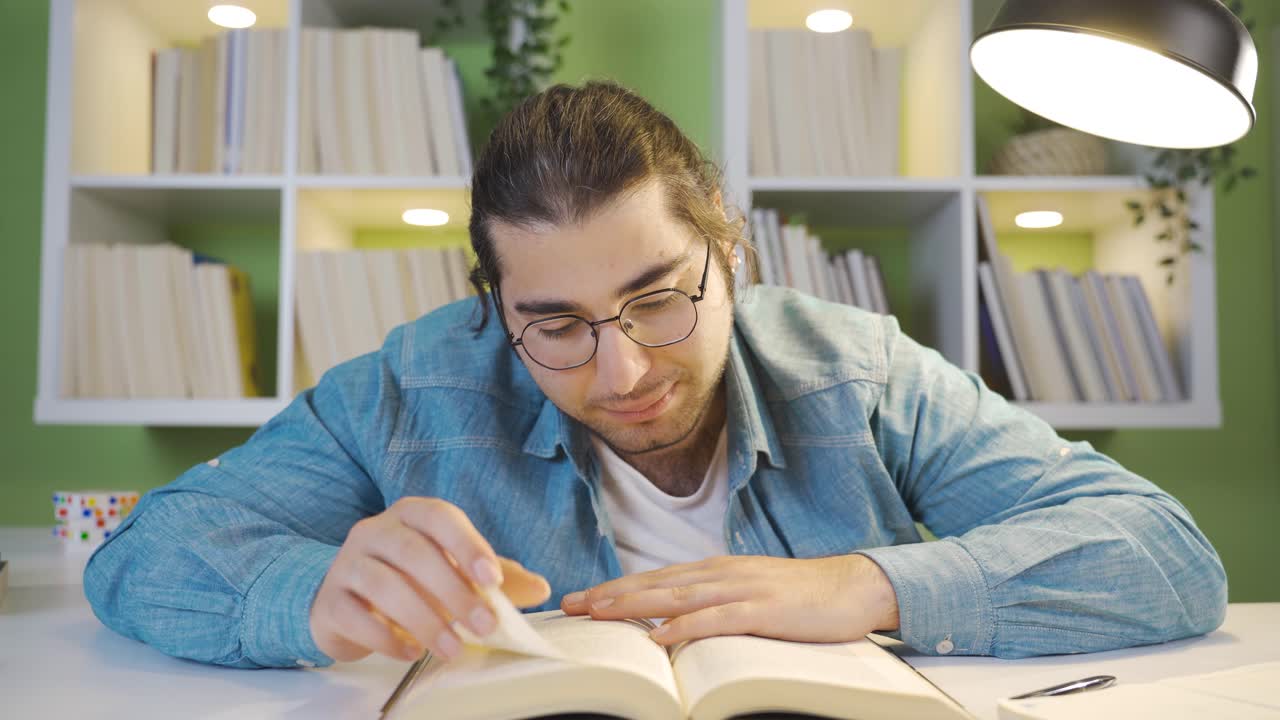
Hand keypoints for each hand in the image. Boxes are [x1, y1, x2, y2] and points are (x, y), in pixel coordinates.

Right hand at [309, 497, 550, 663]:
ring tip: (453, 647)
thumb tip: (541, 588)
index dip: (467, 544)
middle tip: (485, 625)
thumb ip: (494, 579)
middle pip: (413, 552)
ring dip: (425, 619)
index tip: (493, 579)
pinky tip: (411, 652)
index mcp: (411, 515)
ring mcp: (347, 563)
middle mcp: (375, 531)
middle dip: (453, 592)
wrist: (346, 602)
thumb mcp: (453, 573)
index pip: (439, 517)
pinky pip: (355, 616)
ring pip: (384, 585)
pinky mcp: (329, 600)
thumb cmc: (410, 580)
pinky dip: (386, 637)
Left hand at [560, 554, 898, 646]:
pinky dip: (686, 627)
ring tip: (599, 612)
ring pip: (677, 595)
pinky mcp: (764, 610)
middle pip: (655, 583)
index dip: (616, 588)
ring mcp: (742, 590)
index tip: (580, 598)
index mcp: (717, 571)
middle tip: (571, 604)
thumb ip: (715, 602)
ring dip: (634, 604)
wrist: (854, 586)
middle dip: (611, 594)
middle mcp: (721, 574)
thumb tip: (676, 620)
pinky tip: (660, 637)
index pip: (655, 578)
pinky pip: (718, 619)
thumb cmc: (802, 597)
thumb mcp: (750, 594)